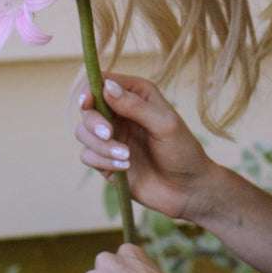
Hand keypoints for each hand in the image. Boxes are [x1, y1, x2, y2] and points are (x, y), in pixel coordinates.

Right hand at [73, 72, 220, 221]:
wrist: (188, 190)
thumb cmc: (183, 152)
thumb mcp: (165, 125)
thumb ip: (135, 106)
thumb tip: (106, 87)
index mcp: (136, 96)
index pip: (102, 82)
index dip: (89, 90)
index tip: (87, 102)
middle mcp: (120, 114)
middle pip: (87, 108)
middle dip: (93, 122)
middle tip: (109, 134)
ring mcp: (112, 138)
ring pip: (83, 132)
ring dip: (100, 145)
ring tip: (126, 157)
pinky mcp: (106, 160)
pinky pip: (88, 156)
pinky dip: (102, 161)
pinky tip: (125, 168)